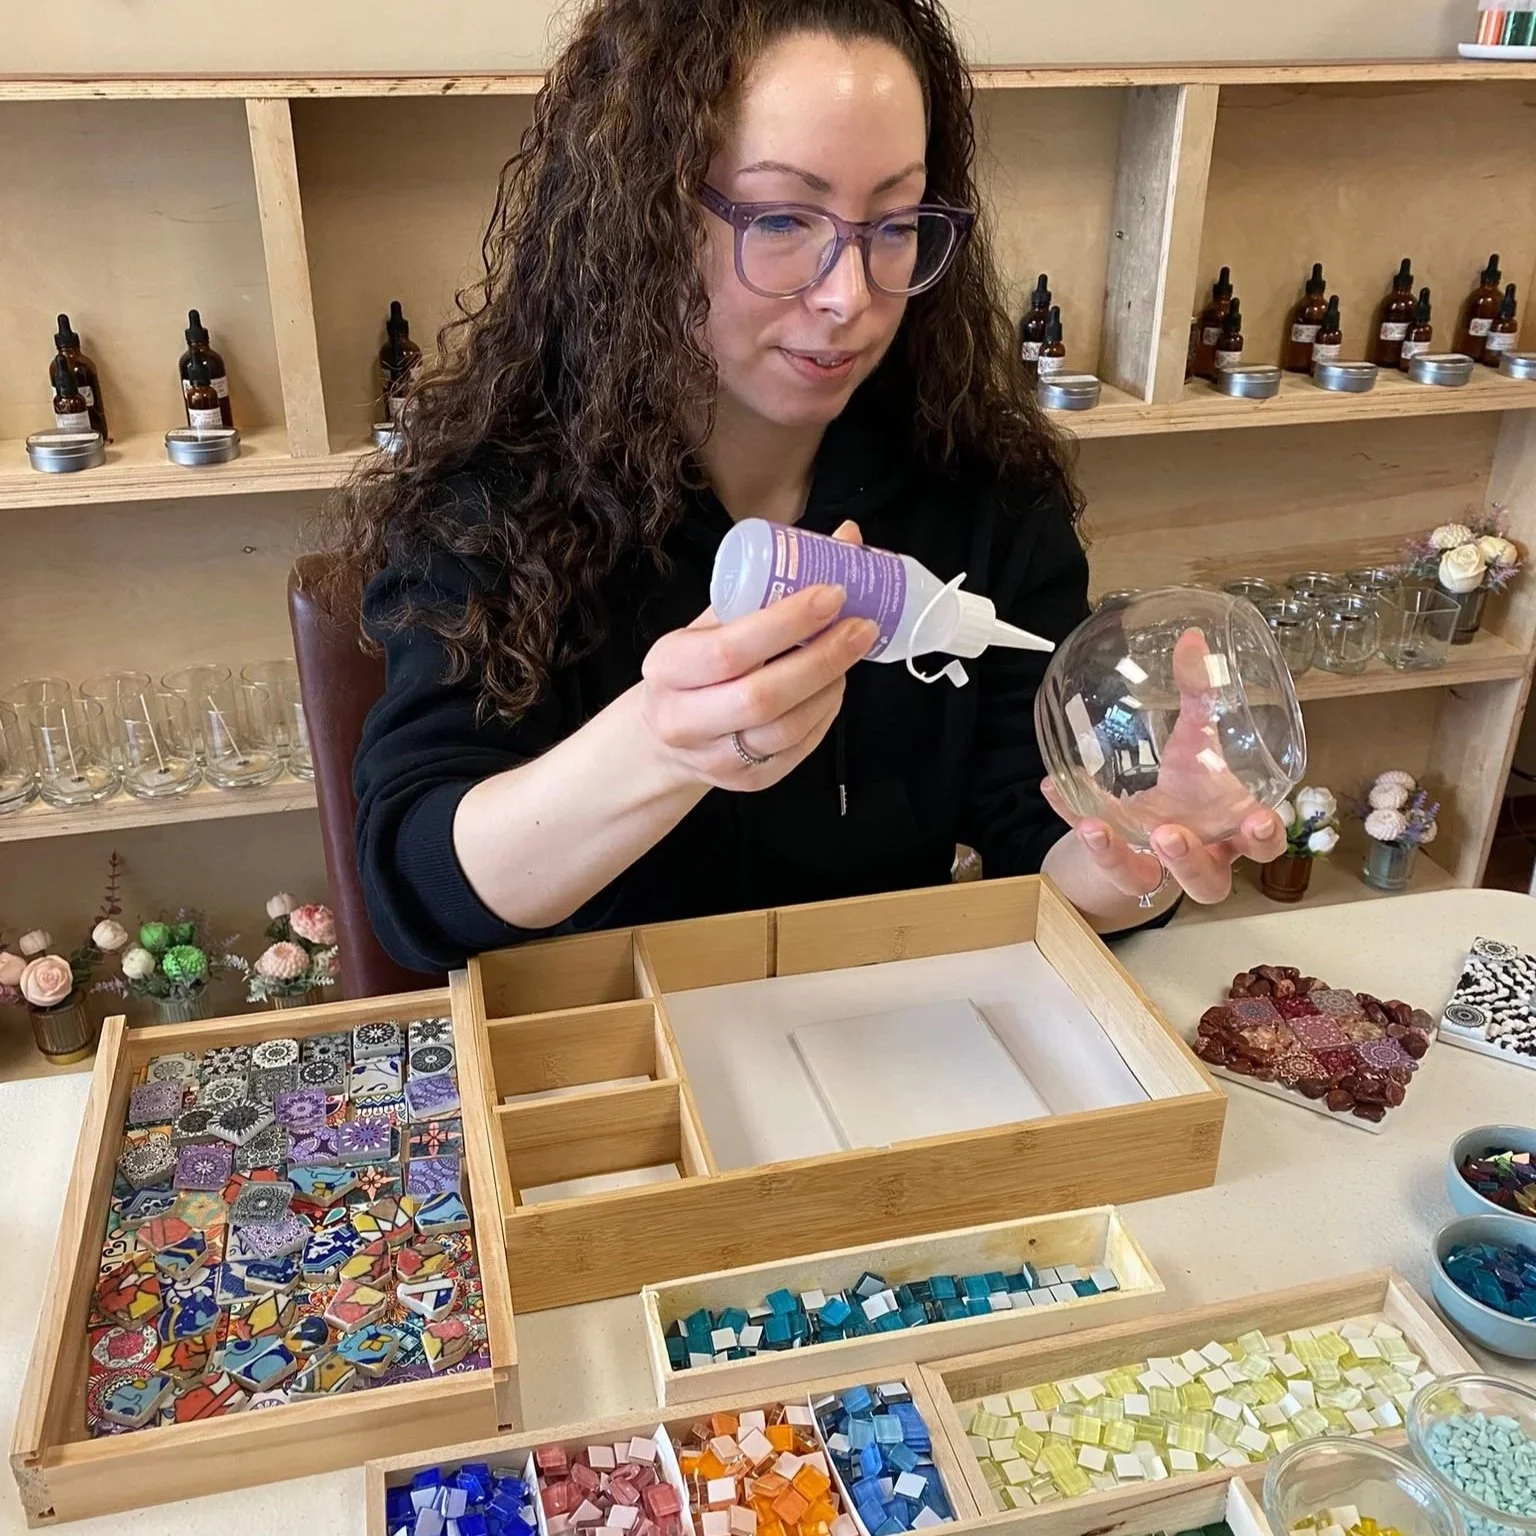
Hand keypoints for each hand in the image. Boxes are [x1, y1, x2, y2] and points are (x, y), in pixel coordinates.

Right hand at [638, 522, 874, 790]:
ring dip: (828, 687)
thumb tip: (846, 539)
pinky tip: (835, 685)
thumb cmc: (698, 667)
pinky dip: (825, 713)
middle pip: (760, 697)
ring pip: (785, 729)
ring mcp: (715, 758)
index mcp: (668, 667)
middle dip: (820, 659)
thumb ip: (770, 585)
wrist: (667, 736)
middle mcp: (683, 719)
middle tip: (860, 627)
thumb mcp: (715, 621)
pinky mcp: (747, 782)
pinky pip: (797, 749)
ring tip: (850, 653)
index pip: (729, 648)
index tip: (831, 594)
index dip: (786, 622)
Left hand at [1042, 627, 1286, 903]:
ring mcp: (1154, 868)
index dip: (1265, 838)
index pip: (1261, 844)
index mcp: (1229, 829)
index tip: (1259, 822)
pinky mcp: (1114, 864)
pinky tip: (1054, 787)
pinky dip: (1072, 817)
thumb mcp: (1194, 744)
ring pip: (1146, 882)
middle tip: (1169, 834)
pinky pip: (1090, 850)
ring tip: (1097, 826)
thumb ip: (1198, 697)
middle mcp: (1197, 857)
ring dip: (1119, 857)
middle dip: (1191, 861)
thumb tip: (1193, 639)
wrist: (1146, 827)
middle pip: (1208, 881)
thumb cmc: (1186, 789)